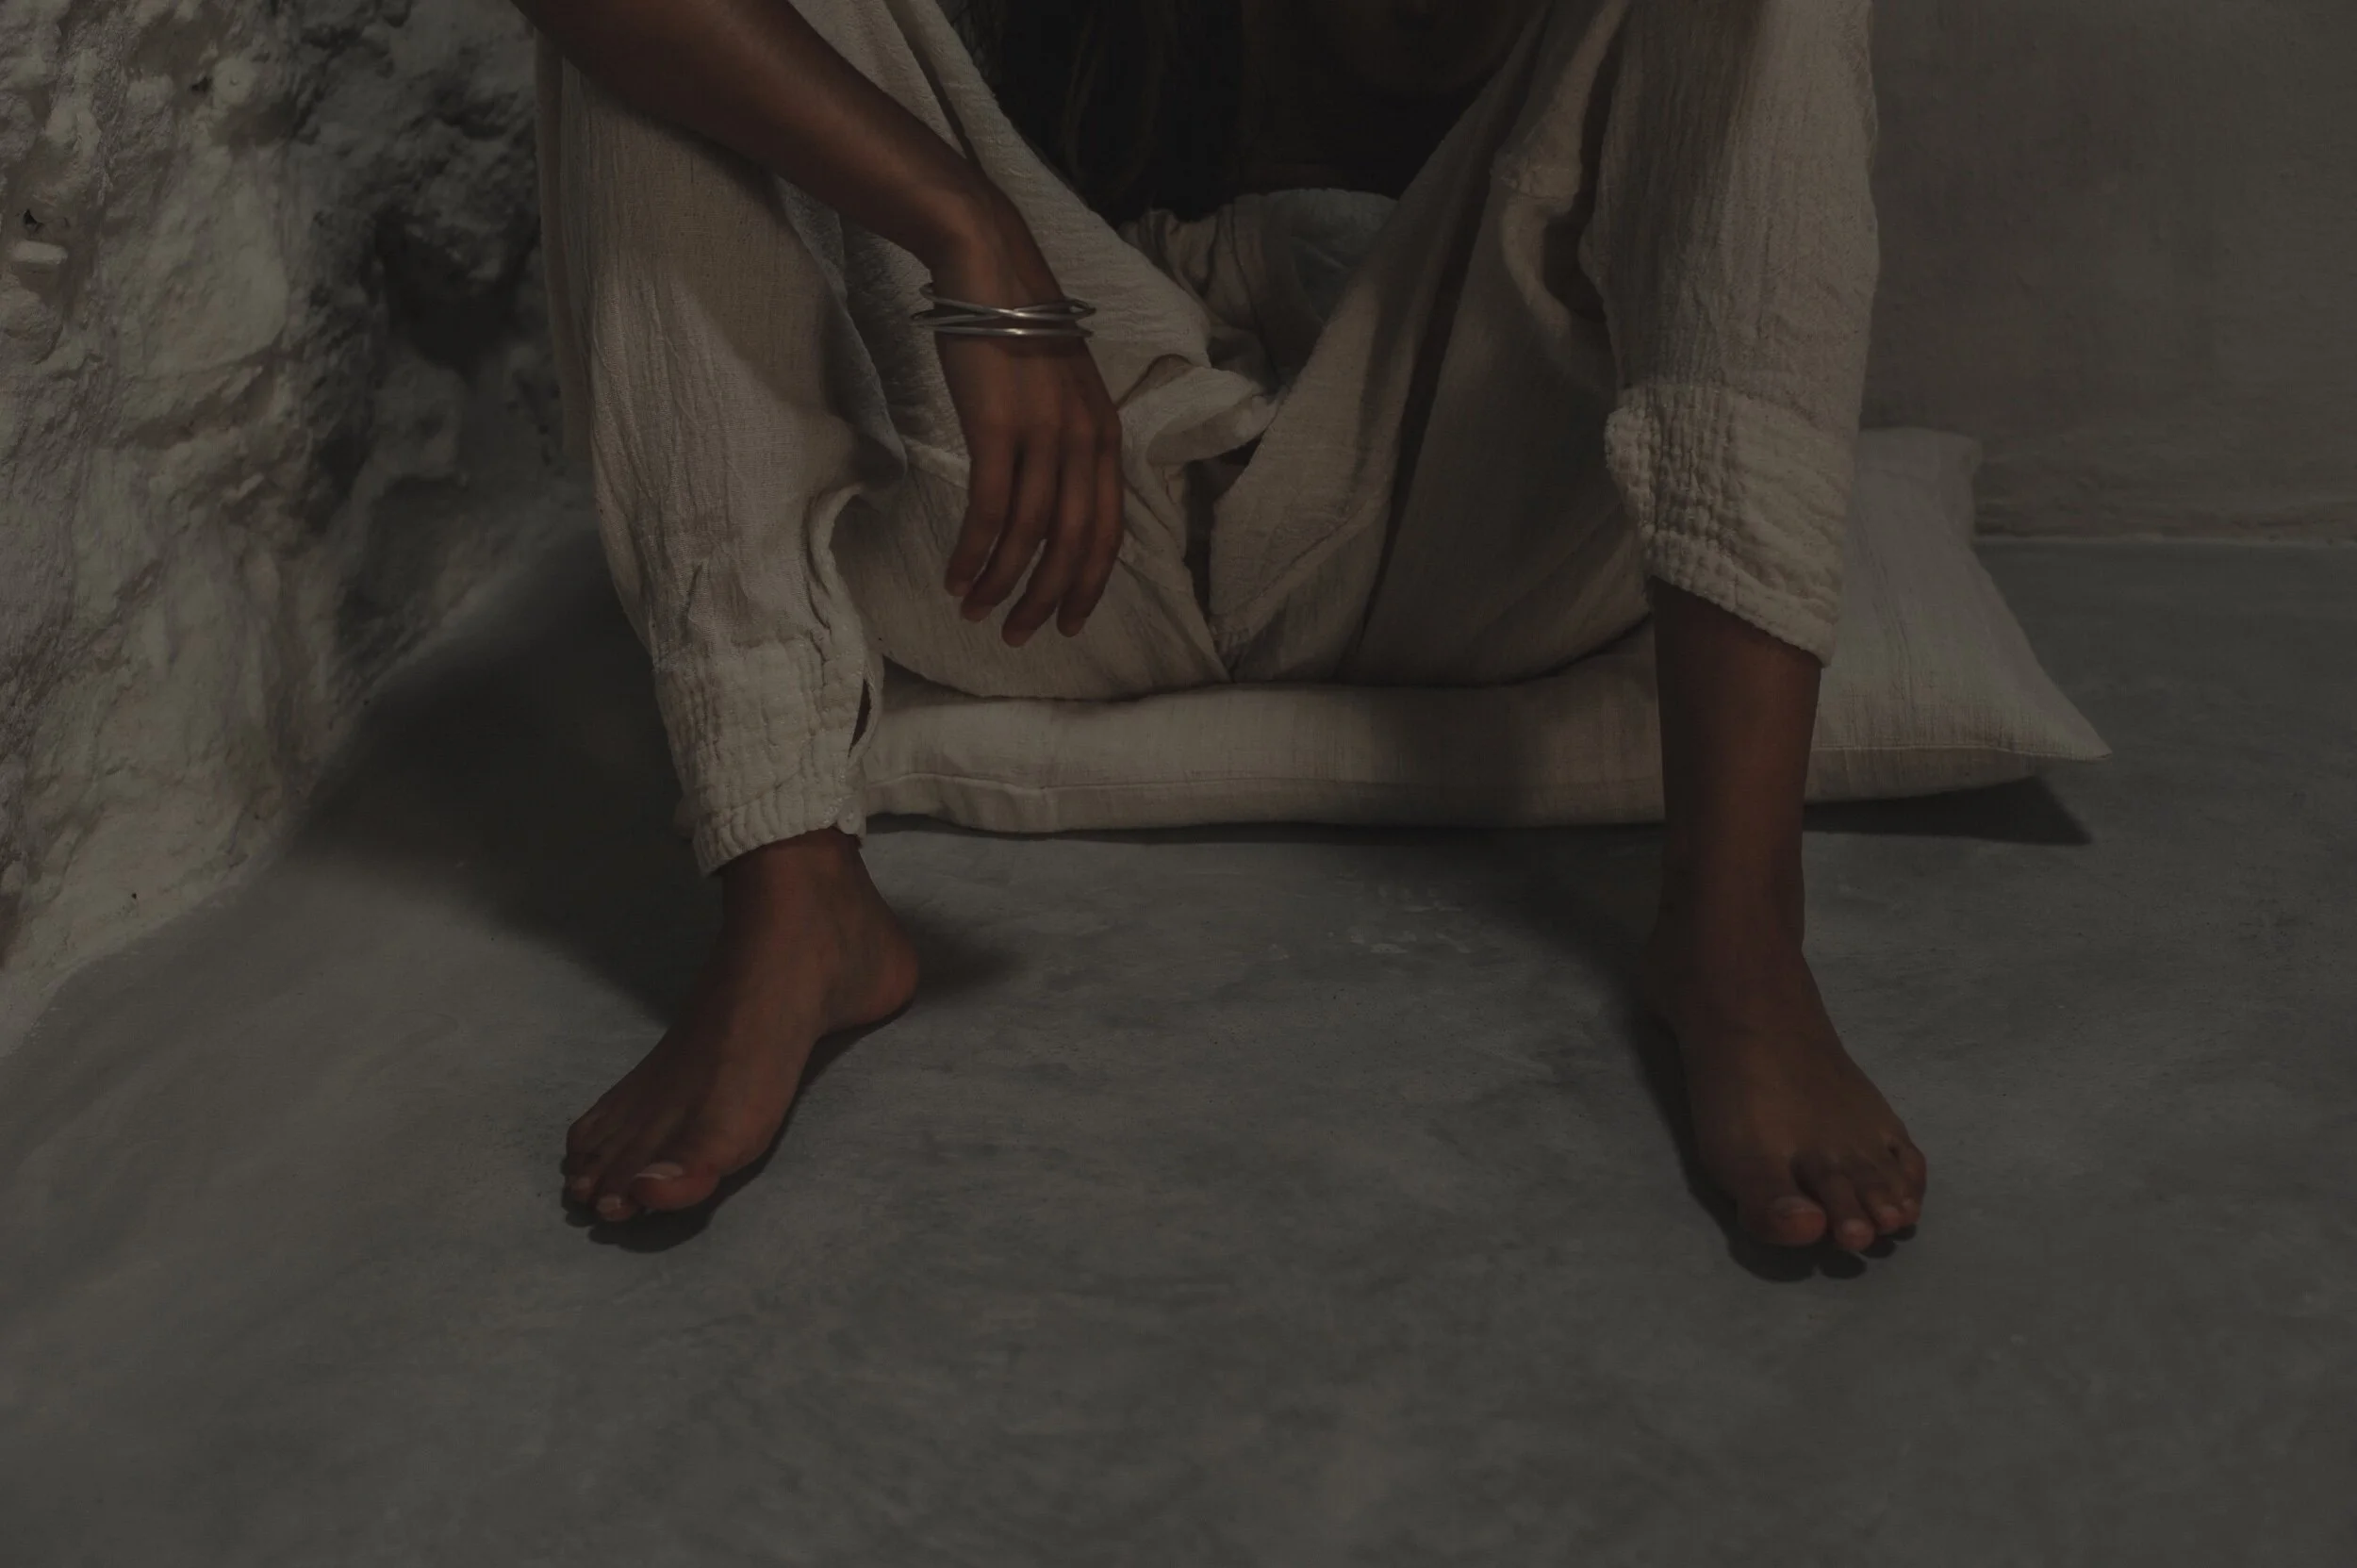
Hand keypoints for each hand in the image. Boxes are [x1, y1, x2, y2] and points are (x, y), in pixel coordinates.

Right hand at [927, 199, 1125, 645]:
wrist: (988, 271)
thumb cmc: (1017, 334)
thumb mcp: (1061, 394)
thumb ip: (1065, 446)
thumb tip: (1049, 504)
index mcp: (1106, 439)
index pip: (1107, 532)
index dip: (1088, 585)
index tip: (1068, 623)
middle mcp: (1085, 443)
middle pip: (1073, 545)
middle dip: (1046, 600)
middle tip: (1017, 635)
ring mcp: (1045, 437)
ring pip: (1029, 536)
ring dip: (1000, 583)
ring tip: (974, 610)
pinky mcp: (999, 430)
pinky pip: (990, 511)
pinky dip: (974, 552)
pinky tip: (956, 576)